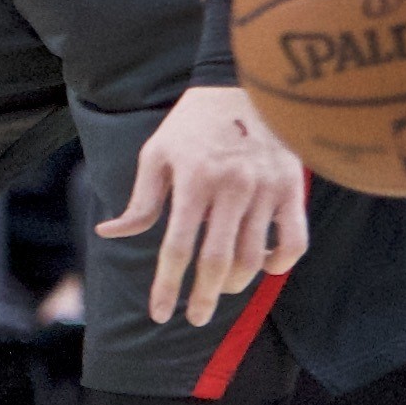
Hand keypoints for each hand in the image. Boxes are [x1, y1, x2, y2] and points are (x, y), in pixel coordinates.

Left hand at [97, 84, 310, 327]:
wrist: (248, 86)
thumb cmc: (193, 124)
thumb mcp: (157, 154)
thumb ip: (140, 201)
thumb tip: (110, 234)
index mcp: (192, 180)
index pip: (176, 247)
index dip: (167, 286)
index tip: (161, 314)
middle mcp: (230, 187)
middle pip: (217, 261)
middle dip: (204, 298)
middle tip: (196, 318)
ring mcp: (265, 188)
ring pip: (254, 257)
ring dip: (237, 283)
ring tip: (223, 290)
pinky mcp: (293, 188)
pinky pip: (295, 241)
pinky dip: (281, 263)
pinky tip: (265, 268)